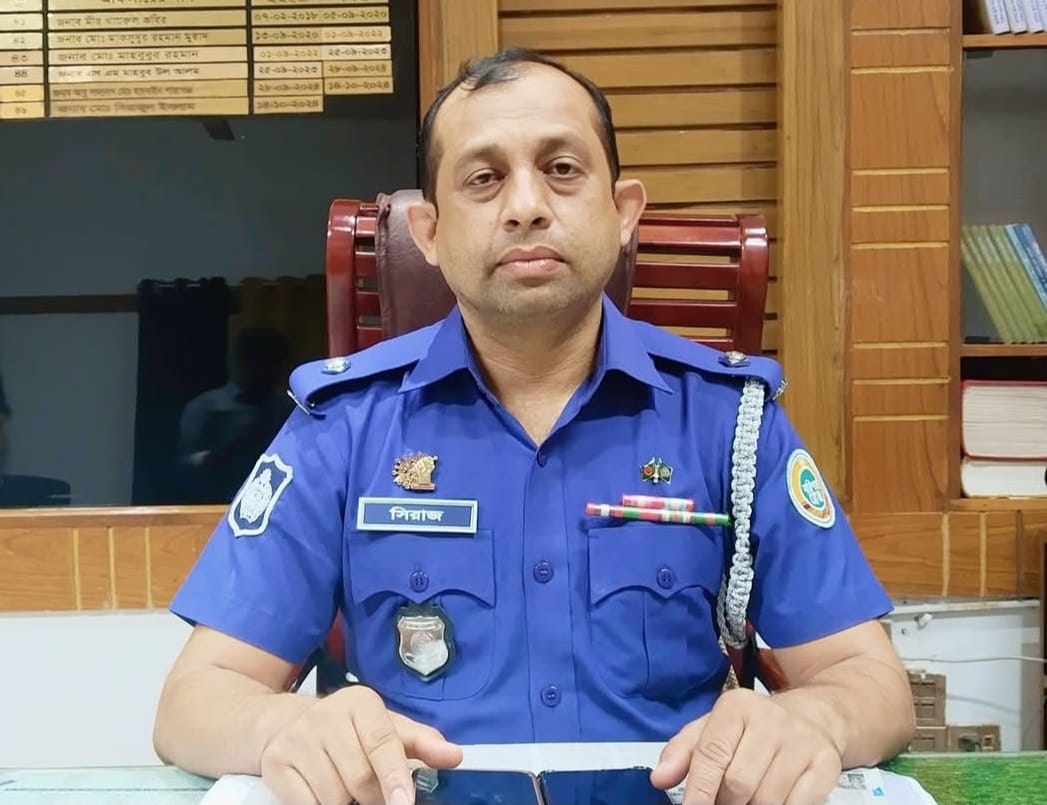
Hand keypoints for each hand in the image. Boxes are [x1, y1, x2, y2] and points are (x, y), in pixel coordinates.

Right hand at [259, 686, 461, 804]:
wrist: (283, 723)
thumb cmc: (348, 729)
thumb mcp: (385, 727)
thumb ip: (421, 742)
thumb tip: (455, 756)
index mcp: (360, 703)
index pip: (382, 742)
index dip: (394, 776)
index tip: (404, 803)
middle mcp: (326, 715)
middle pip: (360, 778)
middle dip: (374, 797)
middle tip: (377, 796)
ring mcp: (297, 739)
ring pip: (333, 796)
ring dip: (346, 803)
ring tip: (346, 788)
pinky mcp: (275, 763)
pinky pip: (306, 804)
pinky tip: (322, 792)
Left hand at [650, 688, 841, 804]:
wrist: (812, 717)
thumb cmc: (753, 727)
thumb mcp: (712, 728)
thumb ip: (682, 752)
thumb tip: (660, 778)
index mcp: (736, 708)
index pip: (711, 754)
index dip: (698, 790)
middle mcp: (770, 721)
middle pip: (738, 783)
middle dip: (724, 804)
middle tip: (720, 803)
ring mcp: (801, 743)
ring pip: (767, 800)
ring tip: (744, 802)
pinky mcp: (825, 765)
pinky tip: (770, 803)